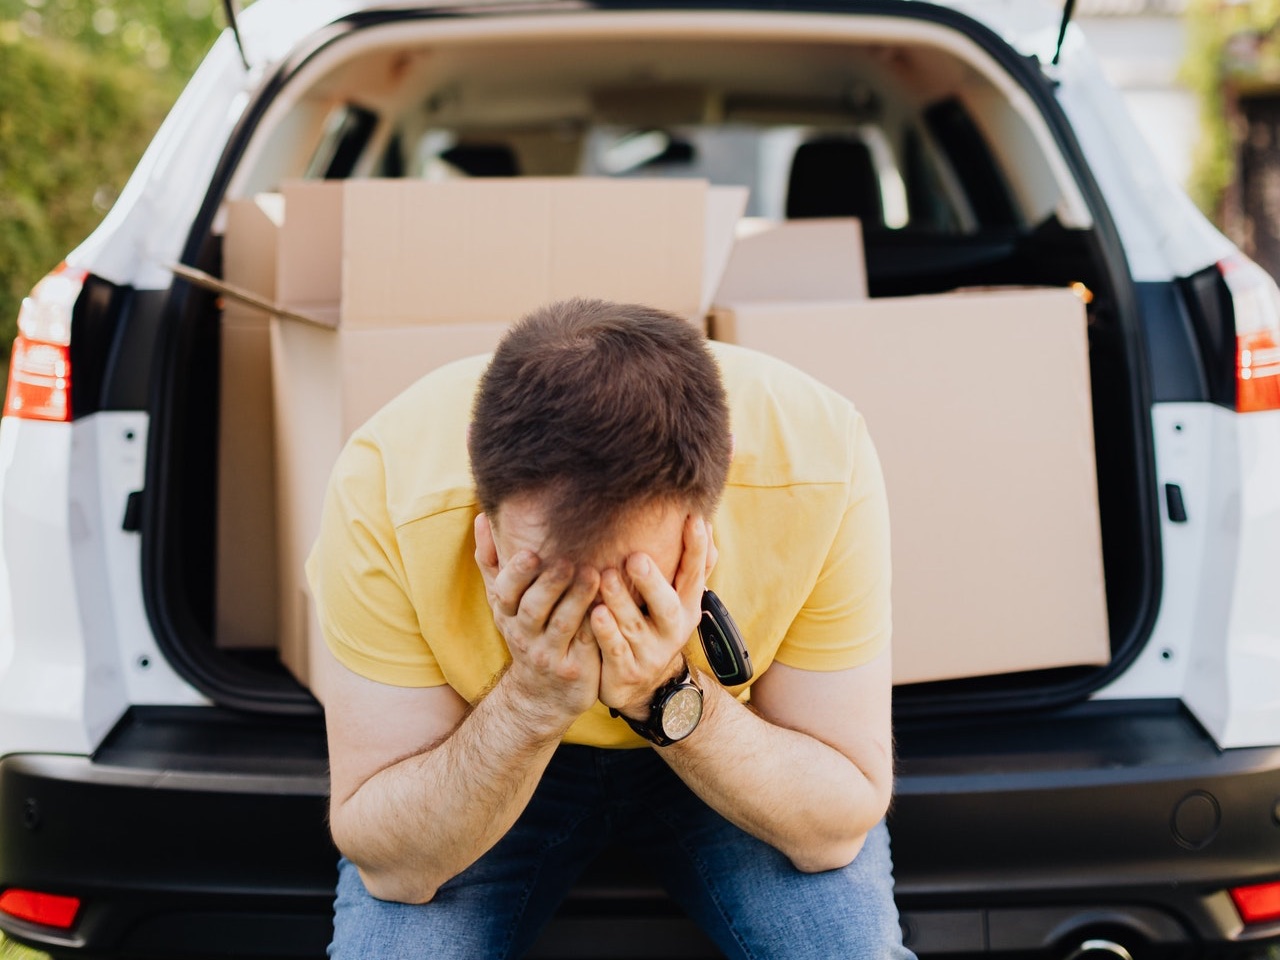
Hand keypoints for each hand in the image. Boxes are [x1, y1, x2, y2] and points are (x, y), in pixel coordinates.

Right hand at [474, 514, 601, 726]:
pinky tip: (610, 602)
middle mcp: (524, 634)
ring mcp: (550, 653)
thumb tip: (481, 517)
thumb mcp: (503, 604)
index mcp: (506, 614)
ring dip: (577, 598)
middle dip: (549, 584)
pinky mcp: (575, 668)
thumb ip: (491, 561)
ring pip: (562, 624)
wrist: (541, 696)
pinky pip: (587, 642)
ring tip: (593, 573)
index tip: (530, 553)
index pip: (505, 592)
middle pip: (533, 608)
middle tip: (566, 560)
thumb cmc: (526, 634)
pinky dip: (597, 623)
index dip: (516, 574)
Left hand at [592, 516, 715, 718]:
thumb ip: (690, 567)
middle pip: (667, 605)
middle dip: (652, 582)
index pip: (694, 575)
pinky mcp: (626, 670)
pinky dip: (605, 632)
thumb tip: (705, 522)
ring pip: (634, 625)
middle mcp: (672, 630)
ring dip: (620, 600)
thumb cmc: (656, 628)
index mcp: (687, 607)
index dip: (696, 549)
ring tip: (605, 576)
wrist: (644, 687)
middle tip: (636, 557)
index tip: (694, 520)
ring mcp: (650, 653)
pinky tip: (594, 613)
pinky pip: (615, 650)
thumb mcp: (678, 601)